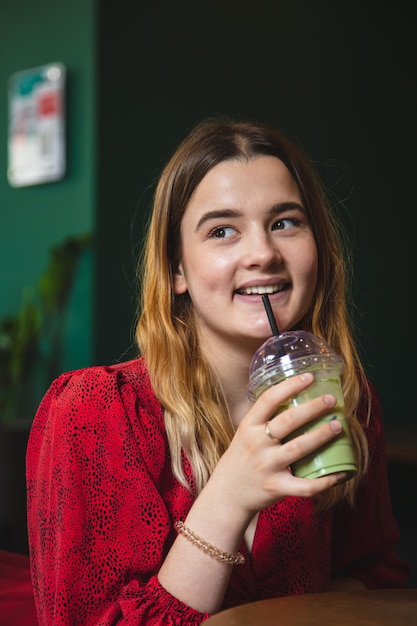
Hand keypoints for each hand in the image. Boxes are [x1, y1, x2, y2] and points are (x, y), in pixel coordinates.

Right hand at [211, 372, 344, 516]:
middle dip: (313, 408)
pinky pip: (305, 486)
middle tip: (331, 399)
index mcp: (248, 426)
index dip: (290, 386)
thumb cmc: (241, 458)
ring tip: (338, 426)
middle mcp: (257, 444)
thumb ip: (264, 417)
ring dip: (321, 435)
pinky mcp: (276, 487)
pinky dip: (325, 481)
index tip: (309, 377)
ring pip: (299, 448)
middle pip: (288, 420)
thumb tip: (293, 393)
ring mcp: (267, 466)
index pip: (269, 399)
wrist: (227, 494)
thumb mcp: (245, 433)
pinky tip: (341, 473)